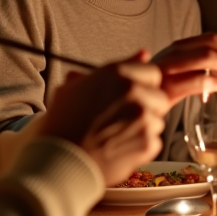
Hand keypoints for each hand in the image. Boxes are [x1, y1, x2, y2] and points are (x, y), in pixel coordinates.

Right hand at [39, 52, 170, 185]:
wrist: (57, 162)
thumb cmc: (62, 125)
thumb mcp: (75, 88)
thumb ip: (113, 71)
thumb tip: (143, 53)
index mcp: (117, 74)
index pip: (152, 73)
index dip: (142, 85)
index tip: (132, 96)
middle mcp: (134, 92)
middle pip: (159, 97)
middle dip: (146, 107)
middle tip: (122, 119)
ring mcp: (144, 118)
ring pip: (158, 120)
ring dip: (143, 128)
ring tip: (115, 136)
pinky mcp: (148, 143)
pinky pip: (154, 142)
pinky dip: (141, 147)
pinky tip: (118, 149)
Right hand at [153, 32, 216, 106]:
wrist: (120, 110)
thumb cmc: (147, 96)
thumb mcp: (168, 79)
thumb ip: (188, 73)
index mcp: (169, 53)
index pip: (201, 40)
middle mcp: (165, 58)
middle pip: (202, 46)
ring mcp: (164, 73)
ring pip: (199, 58)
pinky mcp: (164, 91)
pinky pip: (192, 81)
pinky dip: (209, 81)